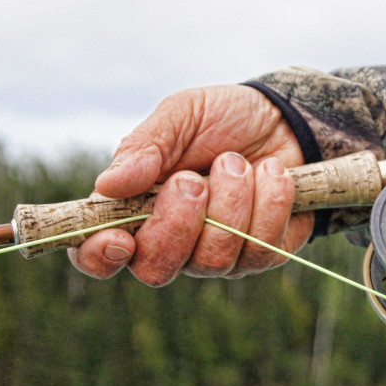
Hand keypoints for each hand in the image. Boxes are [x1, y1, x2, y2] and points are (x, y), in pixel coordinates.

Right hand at [68, 85, 313, 285]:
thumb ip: (145, 147)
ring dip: (230, 202)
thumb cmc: (223, 119)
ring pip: (214, 261)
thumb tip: (107, 185)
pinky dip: (269, 202)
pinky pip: (263, 249)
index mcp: (136, 211)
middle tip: (193, 179)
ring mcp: (220, 255)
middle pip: (157, 269)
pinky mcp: (264, 254)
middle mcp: (175, 243)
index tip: (118, 237)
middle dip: (177, 223)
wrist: (285, 119)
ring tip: (237, 162)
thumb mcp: (181, 116)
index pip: (100, 256)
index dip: (100, 257)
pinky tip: (272, 172)